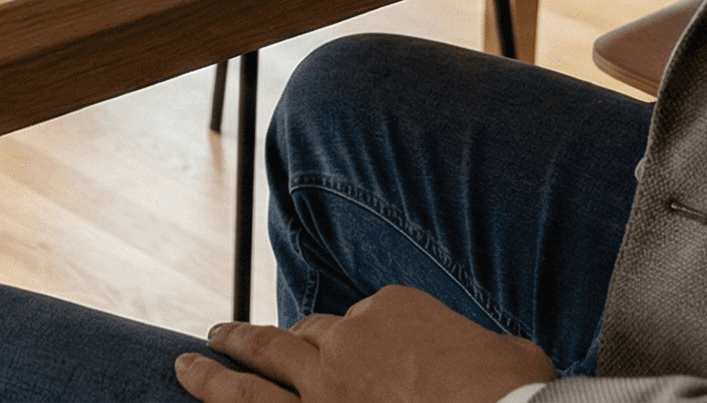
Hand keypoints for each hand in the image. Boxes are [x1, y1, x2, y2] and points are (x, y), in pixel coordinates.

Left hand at [174, 286, 556, 401]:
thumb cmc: (518, 392)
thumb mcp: (507, 352)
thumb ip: (472, 349)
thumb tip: (481, 363)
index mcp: (393, 312)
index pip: (352, 324)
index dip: (341, 342)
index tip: (338, 355)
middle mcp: (349, 344)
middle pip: (291, 340)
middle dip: (251, 338)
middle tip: (220, 335)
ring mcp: (326, 391)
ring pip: (255, 373)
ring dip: (215, 368)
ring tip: (188, 363)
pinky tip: (202, 399)